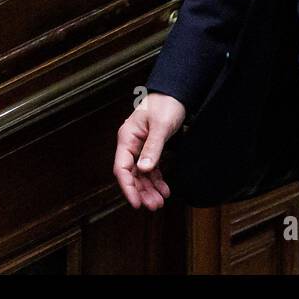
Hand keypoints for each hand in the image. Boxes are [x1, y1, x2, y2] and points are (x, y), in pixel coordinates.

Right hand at [113, 92, 185, 209]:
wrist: (176, 92)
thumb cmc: (166, 104)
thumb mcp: (161, 126)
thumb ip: (153, 148)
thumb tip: (143, 169)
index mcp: (127, 138)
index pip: (122, 168)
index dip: (128, 187)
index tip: (136, 202)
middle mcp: (131, 145)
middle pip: (132, 175)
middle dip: (141, 192)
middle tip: (153, 206)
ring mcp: (140, 148)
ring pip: (142, 174)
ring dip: (149, 189)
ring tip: (159, 202)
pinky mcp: (151, 149)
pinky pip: (151, 169)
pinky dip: (157, 180)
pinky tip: (164, 190)